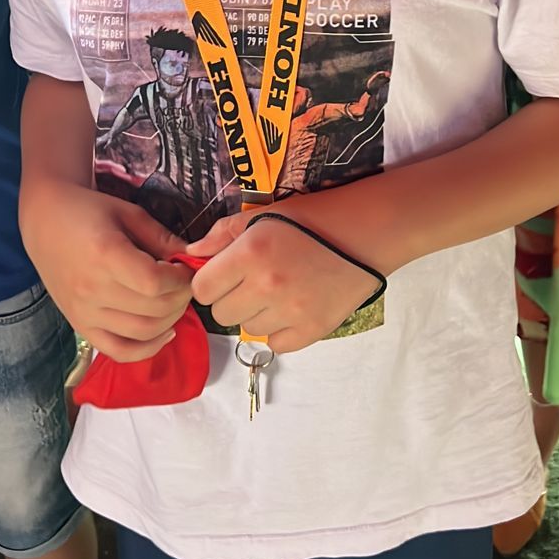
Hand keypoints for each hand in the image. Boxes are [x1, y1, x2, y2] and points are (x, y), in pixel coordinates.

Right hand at [22, 181, 193, 362]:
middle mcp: (92, 289)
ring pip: (142, 332)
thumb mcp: (129, 213)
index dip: (181, 279)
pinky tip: (164, 333)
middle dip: (181, 298)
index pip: (156, 283)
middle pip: (153, 309)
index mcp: (105, 255)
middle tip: (186, 284)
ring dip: (170, 320)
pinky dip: (146, 349)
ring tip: (174, 301)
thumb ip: (162, 238)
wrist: (45, 220)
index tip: (186, 269)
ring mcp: (84, 312)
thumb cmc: (88, 211)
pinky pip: (118, 351)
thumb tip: (193, 259)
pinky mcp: (80, 325)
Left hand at [191, 214, 377, 352]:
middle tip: (252, 281)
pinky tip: (292, 306)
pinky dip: (279, 329)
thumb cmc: (313, 218)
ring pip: (247, 329)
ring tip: (278, 290)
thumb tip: (192, 253)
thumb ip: (223, 234)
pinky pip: (275, 343)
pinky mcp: (312, 330)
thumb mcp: (263, 215)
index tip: (224, 275)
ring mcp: (290, 312)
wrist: (366, 233)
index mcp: (249, 254)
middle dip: (231, 297)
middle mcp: (266, 286)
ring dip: (256, 313)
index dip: (209, 281)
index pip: (202, 289)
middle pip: (221, 313)